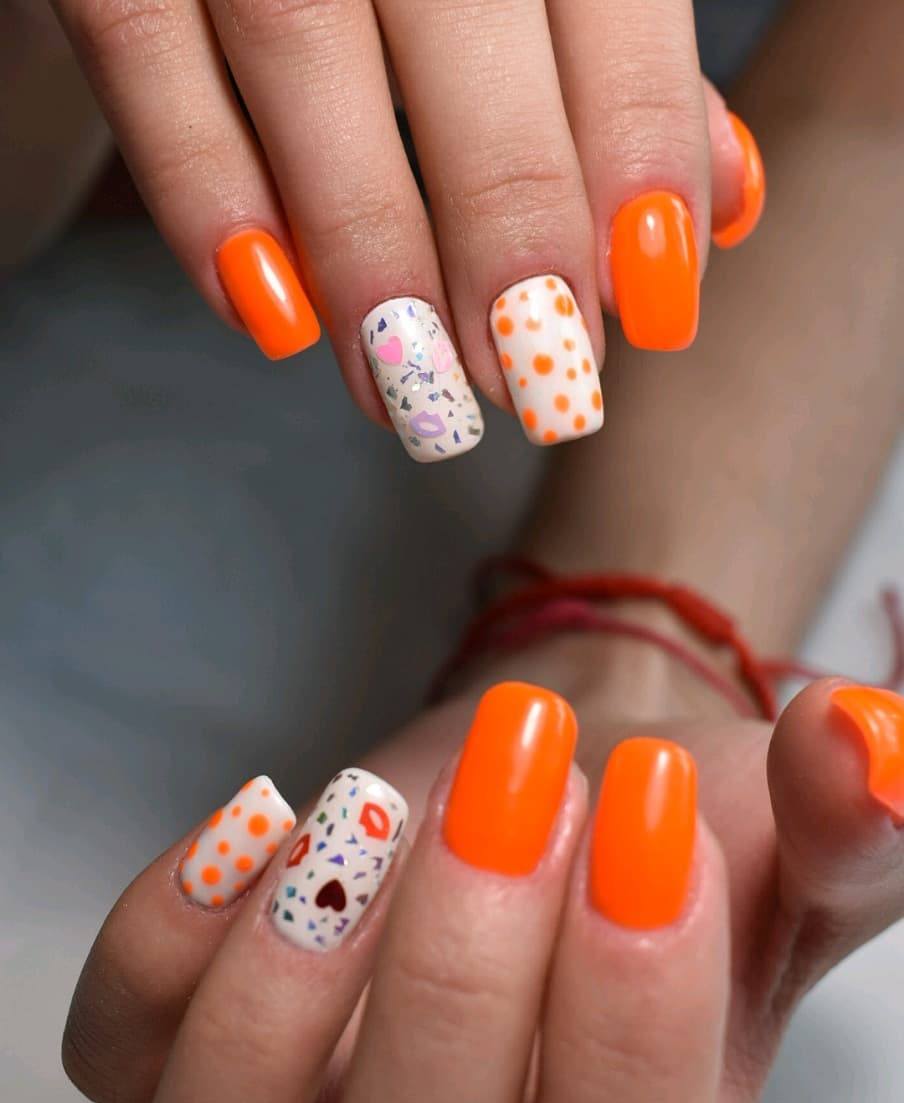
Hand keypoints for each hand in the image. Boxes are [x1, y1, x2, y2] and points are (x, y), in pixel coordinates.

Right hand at [48, 0, 763, 460]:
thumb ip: (618, 67)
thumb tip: (729, 199)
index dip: (636, 157)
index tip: (652, 311)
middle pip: (465, 28)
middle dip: (510, 228)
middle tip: (539, 387)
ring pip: (300, 46)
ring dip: (367, 252)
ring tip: (416, 394)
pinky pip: (142, 53)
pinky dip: (204, 197)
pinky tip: (269, 318)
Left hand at [62, 673, 903, 1102]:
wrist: (559, 784)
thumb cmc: (676, 832)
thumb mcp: (783, 844)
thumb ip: (851, 821)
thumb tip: (866, 745)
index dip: (630, 1006)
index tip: (649, 808)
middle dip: (469, 957)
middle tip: (522, 773)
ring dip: (305, 957)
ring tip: (379, 808)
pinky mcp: (190, 1040)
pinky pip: (124, 1035)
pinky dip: (167, 935)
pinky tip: (266, 821)